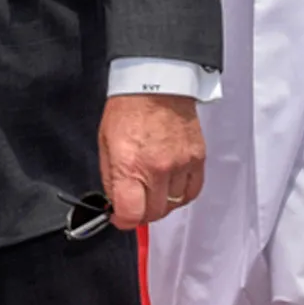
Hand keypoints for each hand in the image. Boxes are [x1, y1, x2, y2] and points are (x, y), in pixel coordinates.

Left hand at [100, 94, 204, 229]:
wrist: (157, 83)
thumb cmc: (129, 109)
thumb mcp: (106, 144)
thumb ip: (111, 178)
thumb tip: (115, 203)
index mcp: (130, 166)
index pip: (131, 215)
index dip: (123, 221)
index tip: (120, 217)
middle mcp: (157, 169)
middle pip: (154, 214)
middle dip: (142, 213)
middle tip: (137, 202)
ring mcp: (180, 164)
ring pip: (173, 205)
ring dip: (162, 203)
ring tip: (154, 190)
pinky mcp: (197, 158)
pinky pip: (192, 191)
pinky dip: (182, 195)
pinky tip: (172, 186)